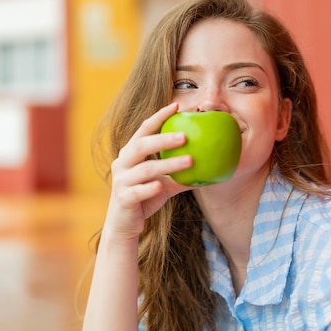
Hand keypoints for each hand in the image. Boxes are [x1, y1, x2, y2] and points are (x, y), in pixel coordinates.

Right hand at [103, 103, 191, 239]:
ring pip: (145, 169)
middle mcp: (122, 163)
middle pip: (142, 145)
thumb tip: (209, 169)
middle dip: (163, 139)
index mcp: (130, 154)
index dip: (159, 117)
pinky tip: (162, 185)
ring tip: (190, 160)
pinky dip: (149, 187)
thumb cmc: (145, 198)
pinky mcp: (124, 198)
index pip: (144, 129)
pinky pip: (137, 191)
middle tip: (186, 136)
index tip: (177, 105)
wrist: (124, 224)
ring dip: (168, 164)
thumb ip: (181, 175)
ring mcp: (121, 181)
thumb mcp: (165, 184)